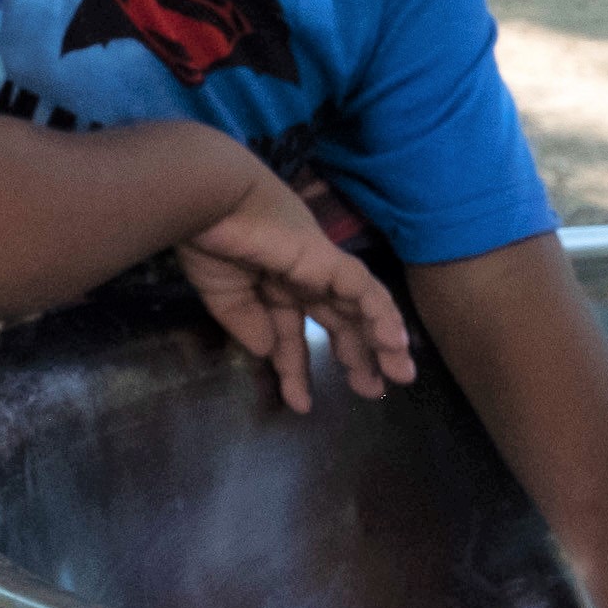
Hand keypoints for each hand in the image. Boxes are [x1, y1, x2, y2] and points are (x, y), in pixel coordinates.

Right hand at [177, 167, 414, 412]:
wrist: (207, 202)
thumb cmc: (208, 242)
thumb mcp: (225, 295)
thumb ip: (248, 324)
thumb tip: (268, 352)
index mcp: (273, 284)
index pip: (293, 332)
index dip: (296, 369)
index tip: (301, 404)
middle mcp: (302, 276)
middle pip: (339, 321)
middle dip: (356, 356)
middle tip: (373, 391)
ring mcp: (318, 267)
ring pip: (361, 307)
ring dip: (382, 341)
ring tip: (400, 376)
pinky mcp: (328, 260)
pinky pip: (364, 290)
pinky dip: (382, 315)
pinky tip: (394, 343)